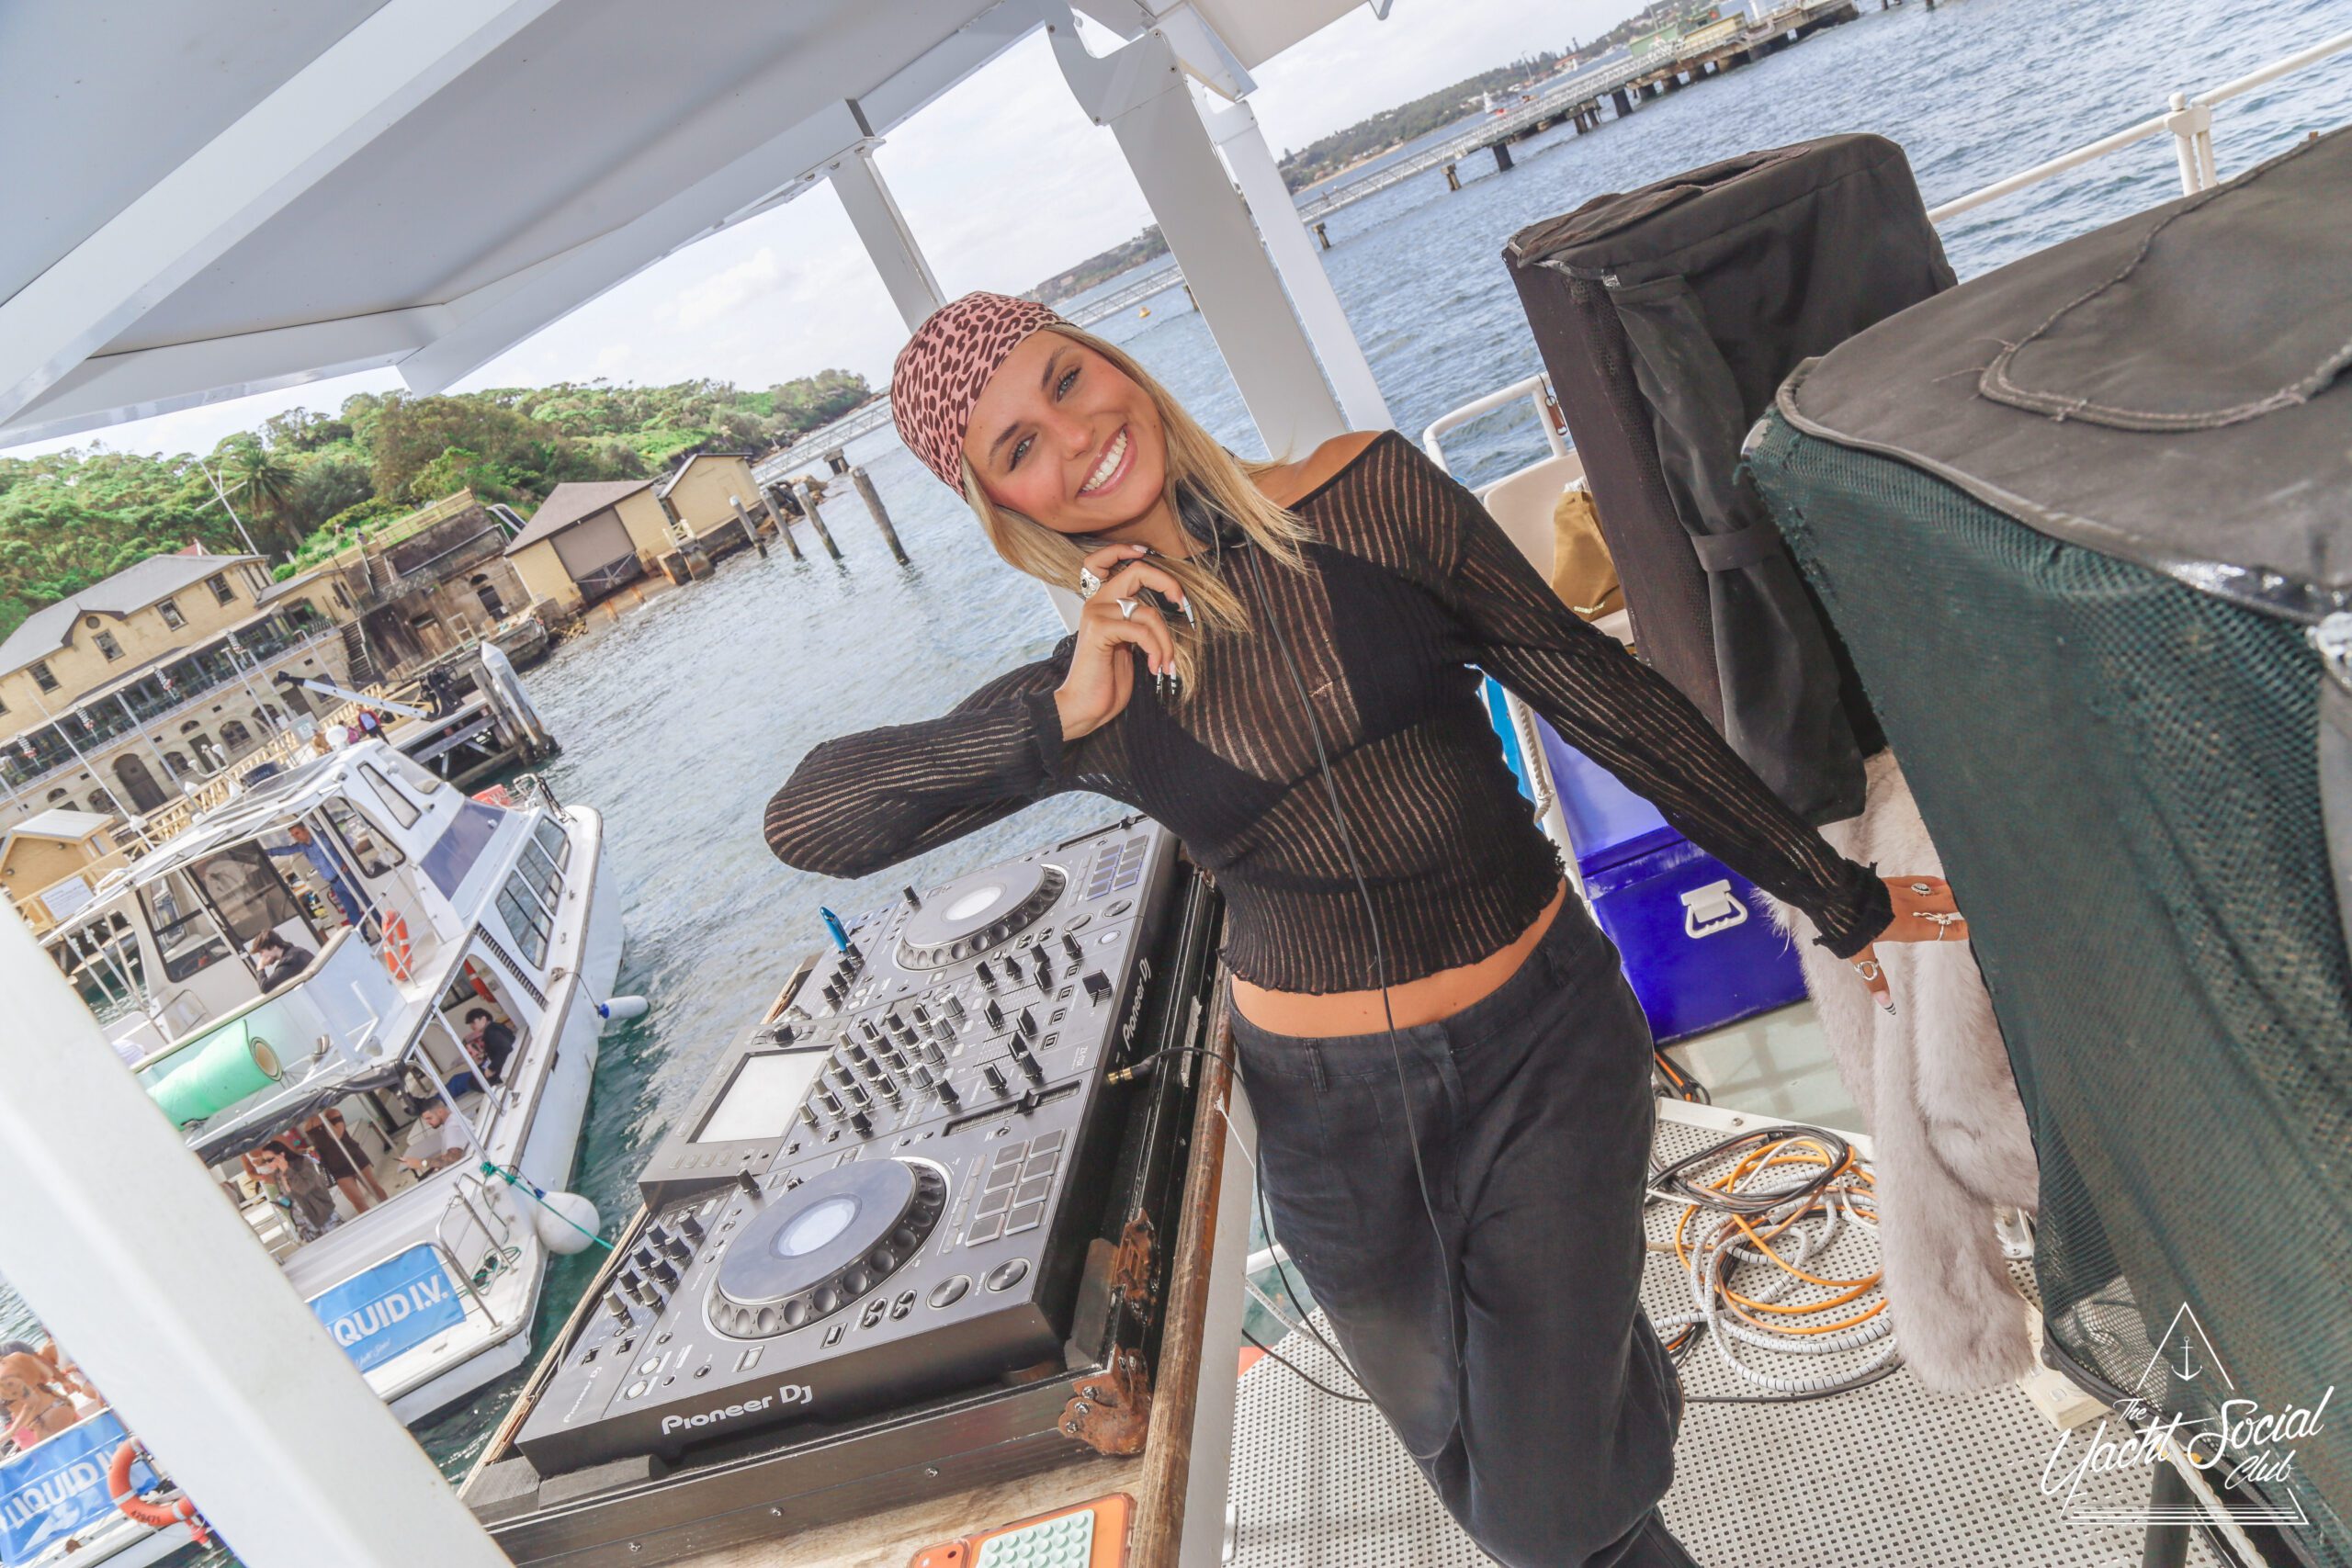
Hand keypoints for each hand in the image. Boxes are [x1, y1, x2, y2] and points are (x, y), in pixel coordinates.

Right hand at [1055, 542, 1188, 739]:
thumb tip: (1169, 606)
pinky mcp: (1100, 629)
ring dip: (1166, 642)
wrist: (1086, 706)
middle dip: (1168, 584)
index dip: (1125, 550)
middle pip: (1138, 572)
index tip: (1147, 553)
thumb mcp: (1128, 643)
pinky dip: (1156, 649)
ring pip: (1149, 612)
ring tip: (1165, 664)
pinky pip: (1142, 630)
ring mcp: (1096, 613)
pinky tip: (1155, 667)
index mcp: (1102, 602)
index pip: (1104, 559)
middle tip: (1183, 605)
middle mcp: (1097, 602)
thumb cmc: (1108, 678)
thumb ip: (1138, 620)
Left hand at [1848, 875, 1966, 1010]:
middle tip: (1977, 907)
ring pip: (1933, 891)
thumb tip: (1886, 1002)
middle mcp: (1909, 908)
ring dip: (1949, 894)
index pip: (1939, 929)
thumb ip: (1875, 977)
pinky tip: (1940, 881)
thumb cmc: (1847, 926)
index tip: (1972, 930)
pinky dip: (1931, 882)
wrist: (1833, 894)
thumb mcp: (1860, 954)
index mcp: (1906, 927)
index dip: (1957, 930)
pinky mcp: (1890, 881)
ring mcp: (1900, 892)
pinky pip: (1916, 879)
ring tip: (1964, 896)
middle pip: (1943, 905)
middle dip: (1960, 907)